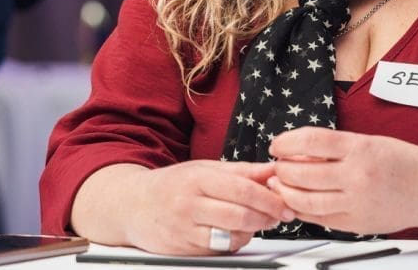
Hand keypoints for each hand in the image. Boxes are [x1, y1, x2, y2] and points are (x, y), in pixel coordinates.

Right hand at [123, 161, 294, 254]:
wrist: (133, 205)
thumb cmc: (173, 184)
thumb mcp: (205, 168)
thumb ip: (242, 171)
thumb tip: (273, 170)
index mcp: (198, 177)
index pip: (242, 188)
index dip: (268, 198)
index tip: (284, 203)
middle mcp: (189, 202)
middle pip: (239, 214)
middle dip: (266, 217)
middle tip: (279, 215)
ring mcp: (185, 227)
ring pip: (231, 235)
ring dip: (253, 231)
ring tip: (258, 222)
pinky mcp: (183, 248)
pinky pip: (219, 249)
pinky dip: (234, 242)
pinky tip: (237, 232)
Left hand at [267, 127, 417, 234]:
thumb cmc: (404, 162)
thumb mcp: (369, 142)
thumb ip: (335, 148)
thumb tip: (297, 151)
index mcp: (360, 148)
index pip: (311, 141)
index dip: (286, 142)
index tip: (277, 144)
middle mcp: (357, 176)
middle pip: (303, 173)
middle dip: (281, 169)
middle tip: (276, 165)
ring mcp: (356, 202)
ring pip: (306, 201)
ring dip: (286, 192)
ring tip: (280, 184)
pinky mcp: (356, 224)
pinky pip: (319, 219)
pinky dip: (302, 210)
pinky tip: (296, 202)